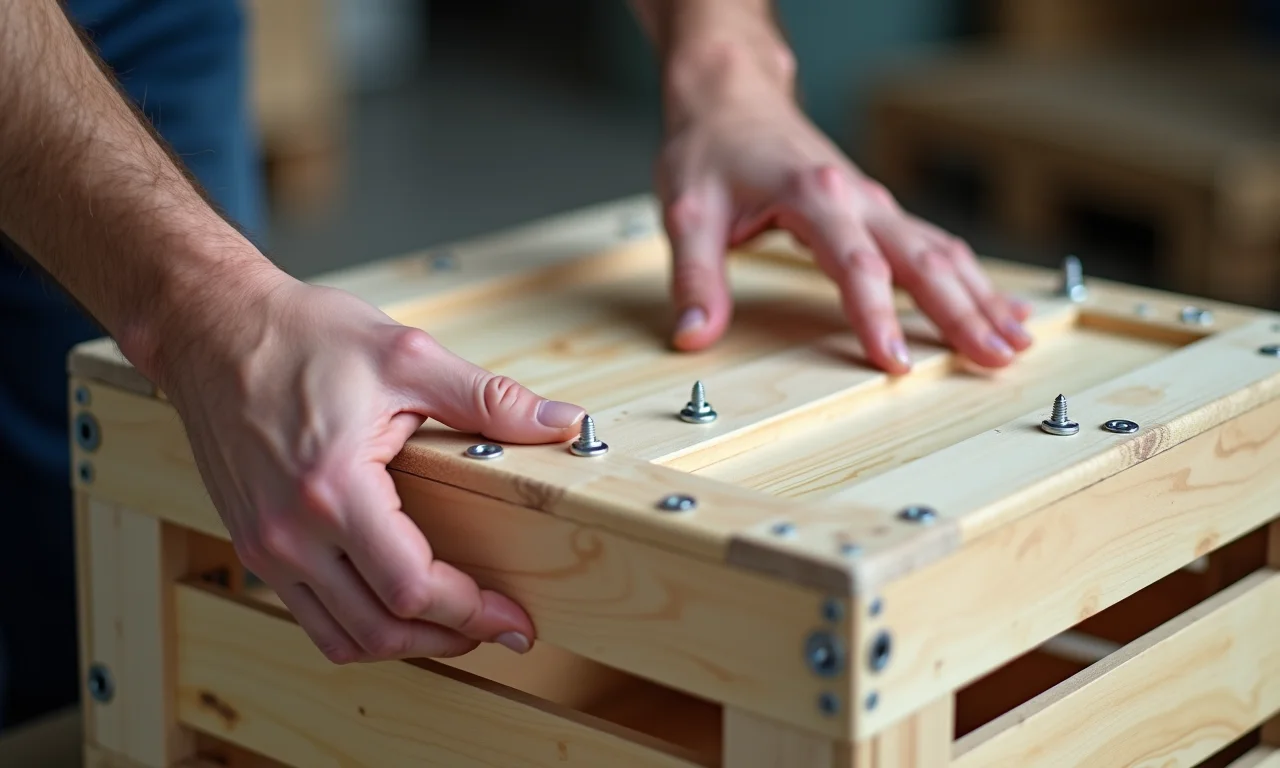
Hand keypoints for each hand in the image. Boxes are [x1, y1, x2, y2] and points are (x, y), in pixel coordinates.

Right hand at [154, 265, 584, 662]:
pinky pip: (310, 615)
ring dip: (404, 642)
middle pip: (379, 628)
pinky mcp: (253, 544)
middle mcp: (289, 531)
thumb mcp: (407, 356)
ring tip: (453, 624)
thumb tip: (561, 423)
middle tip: (496, 628)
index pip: (410, 586)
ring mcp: (265, 544)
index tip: (514, 619)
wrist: (211, 327)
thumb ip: (489, 399)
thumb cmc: (300, 335)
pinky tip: (395, 603)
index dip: (472, 612)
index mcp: (332, 488)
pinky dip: (358, 626)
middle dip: (448, 637)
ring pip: (341, 636)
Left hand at [655, 52, 1032, 373]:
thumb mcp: (686, 211)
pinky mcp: (877, 213)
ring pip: (941, 253)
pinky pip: (935, 247)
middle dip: (961, 312)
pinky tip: (1002, 308)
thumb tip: (694, 334)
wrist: (731, 98)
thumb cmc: (711, 149)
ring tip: (1014, 343)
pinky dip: (971, 280)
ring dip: (980, 298)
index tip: (894, 361)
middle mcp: (857, 199)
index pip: (855, 266)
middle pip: (922, 260)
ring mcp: (874, 205)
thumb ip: (694, 277)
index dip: (876, 316)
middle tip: (994, 359)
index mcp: (814, 197)